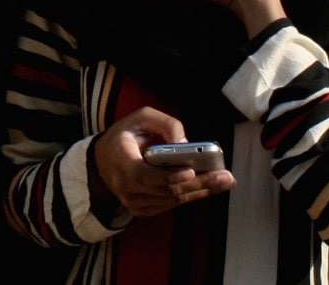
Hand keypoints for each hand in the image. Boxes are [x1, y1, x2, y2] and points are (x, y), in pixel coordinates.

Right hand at [92, 107, 234, 218]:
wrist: (104, 160)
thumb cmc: (125, 135)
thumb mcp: (140, 118)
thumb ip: (164, 124)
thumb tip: (185, 143)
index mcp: (120, 160)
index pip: (143, 175)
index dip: (168, 175)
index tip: (191, 170)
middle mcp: (124, 186)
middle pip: (166, 190)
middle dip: (199, 183)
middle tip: (225, 177)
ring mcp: (132, 201)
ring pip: (172, 200)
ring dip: (200, 191)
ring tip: (224, 181)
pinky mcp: (141, 209)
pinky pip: (170, 205)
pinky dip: (190, 196)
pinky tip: (207, 187)